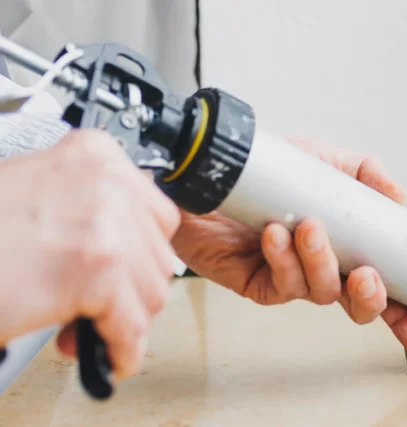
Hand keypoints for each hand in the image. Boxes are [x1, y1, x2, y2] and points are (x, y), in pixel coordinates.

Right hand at [0, 130, 180, 380]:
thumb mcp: (39, 193)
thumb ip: (91, 208)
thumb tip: (137, 248)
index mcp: (94, 155)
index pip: (156, 215)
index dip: (137, 253)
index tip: (120, 272)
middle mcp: (106, 182)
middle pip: (157, 256)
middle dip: (129, 290)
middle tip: (92, 305)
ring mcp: (106, 226)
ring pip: (151, 293)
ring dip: (119, 320)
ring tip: (79, 324)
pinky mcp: (97, 272)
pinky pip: (131, 325)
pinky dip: (121, 349)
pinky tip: (104, 354)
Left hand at [171, 138, 406, 355]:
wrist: (207, 171)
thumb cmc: (264, 172)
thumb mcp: (322, 160)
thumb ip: (365, 172)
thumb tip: (398, 195)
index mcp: (346, 247)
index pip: (383, 288)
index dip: (405, 315)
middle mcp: (322, 268)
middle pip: (358, 305)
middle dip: (371, 298)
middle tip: (367, 276)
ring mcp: (291, 277)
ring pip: (320, 292)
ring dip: (320, 262)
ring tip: (309, 228)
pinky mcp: (256, 282)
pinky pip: (280, 284)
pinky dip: (283, 260)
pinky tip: (275, 235)